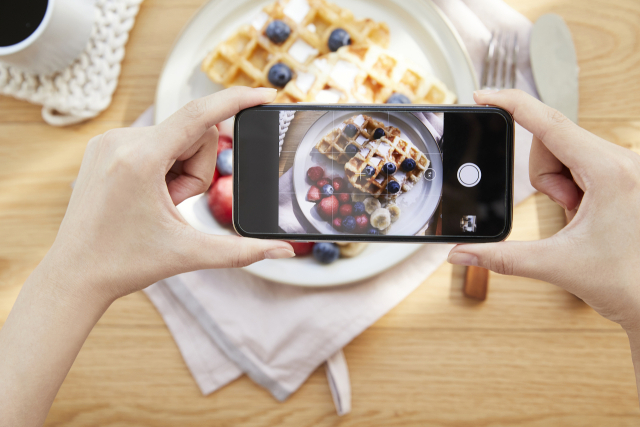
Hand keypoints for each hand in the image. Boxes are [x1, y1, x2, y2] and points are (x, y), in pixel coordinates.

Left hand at [47, 86, 293, 304]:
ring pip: (175, 139)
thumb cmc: (126, 262)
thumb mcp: (191, 253)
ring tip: (157, 204)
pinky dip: (163, 167)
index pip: (200, 115)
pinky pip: (154, 142)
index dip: (237, 101)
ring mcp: (110, 141)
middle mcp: (121, 140)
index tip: (265, 94)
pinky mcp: (106, 147)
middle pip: (193, 136)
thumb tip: (285, 251)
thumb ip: (244, 251)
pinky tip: (146, 195)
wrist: (76, 274)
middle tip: (173, 205)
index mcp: (140, 159)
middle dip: (197, 171)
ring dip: (180, 172)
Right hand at [448, 89, 639, 331]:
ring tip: (579, 216)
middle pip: (553, 141)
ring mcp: (626, 166)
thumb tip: (459, 253)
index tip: (484, 96)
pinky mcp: (624, 175)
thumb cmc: (625, 283)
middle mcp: (624, 160)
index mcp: (611, 172)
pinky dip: (571, 187)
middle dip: (544, 177)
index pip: (549, 124)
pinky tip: (587, 213)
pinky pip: (581, 163)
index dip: (512, 105)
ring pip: (565, 153)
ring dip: (559, 185)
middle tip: (566, 210)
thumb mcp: (554, 264)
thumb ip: (499, 257)